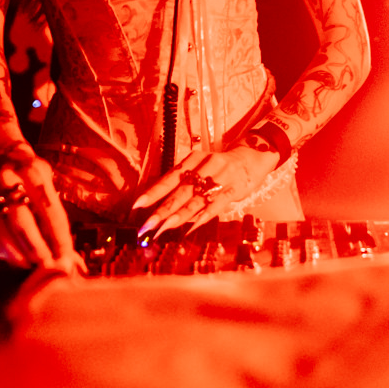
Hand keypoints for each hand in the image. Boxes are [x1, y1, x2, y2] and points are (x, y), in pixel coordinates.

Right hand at [0, 144, 83, 274]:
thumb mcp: (46, 183)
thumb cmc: (29, 177)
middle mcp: (8, 180)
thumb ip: (54, 213)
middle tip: (45, 266)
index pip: (50, 212)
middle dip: (36, 249)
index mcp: (33, 174)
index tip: (65, 259)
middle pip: (22, 222)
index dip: (59, 239)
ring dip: (13, 253)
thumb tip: (66, 253)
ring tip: (26, 263)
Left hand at [132, 143, 278, 239]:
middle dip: (161, 211)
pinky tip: (190, 228)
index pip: (168, 178)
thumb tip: (162, 210)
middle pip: (180, 192)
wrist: (252, 157)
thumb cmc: (219, 167)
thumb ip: (184, 186)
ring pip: (195, 200)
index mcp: (193, 159)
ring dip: (177, 217)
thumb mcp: (200, 168)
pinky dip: (202, 217)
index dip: (152, 193)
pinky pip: (216, 205)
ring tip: (162, 230)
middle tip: (145, 226)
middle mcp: (205, 167)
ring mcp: (220, 178)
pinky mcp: (234, 189)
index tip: (136, 206)